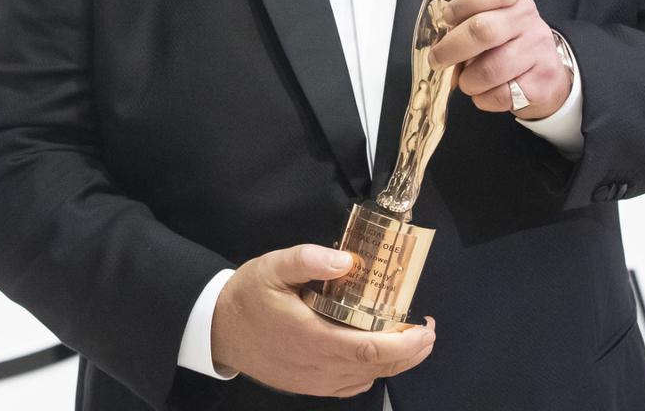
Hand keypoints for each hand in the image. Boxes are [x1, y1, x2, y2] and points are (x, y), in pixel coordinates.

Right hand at [211, 243, 435, 397]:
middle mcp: (317, 366)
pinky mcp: (306, 384)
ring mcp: (312, 380)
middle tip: (428, 332)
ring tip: (410, 340)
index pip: (370, 350)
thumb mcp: (274, 266)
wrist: (217, 327)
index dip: (404, 344)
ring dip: (393, 363)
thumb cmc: (247, 294)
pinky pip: (347, 386)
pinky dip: (369, 373)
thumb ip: (310, 259)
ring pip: (363, 379)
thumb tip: (347, 260)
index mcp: (313, 337)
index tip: (424, 328)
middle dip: (409, 353)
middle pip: (375, 369)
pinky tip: (375, 357)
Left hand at [415, 0, 570, 120]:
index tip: (446, 16)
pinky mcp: (542, 82)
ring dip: (467, 79)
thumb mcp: (475, 3)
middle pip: (484, 31)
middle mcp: (528, 17)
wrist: (542, 69)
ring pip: (492, 69)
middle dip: (451, 48)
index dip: (463, 2)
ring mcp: (538, 50)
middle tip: (437, 58)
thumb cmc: (500, 33)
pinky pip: (503, 94)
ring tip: (463, 77)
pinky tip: (484, 90)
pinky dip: (483, 98)